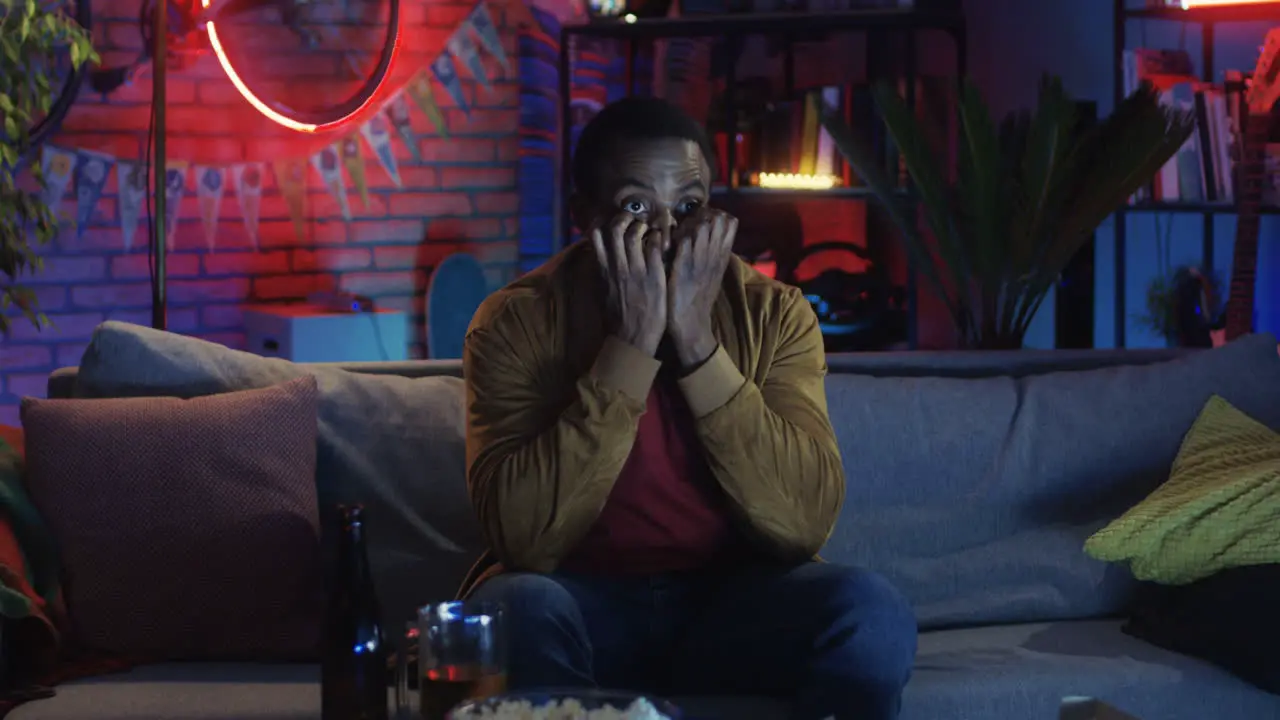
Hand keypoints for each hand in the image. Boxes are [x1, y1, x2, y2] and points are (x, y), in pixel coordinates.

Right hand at [591, 213, 666, 355]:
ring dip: (642, 225)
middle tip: (633, 220)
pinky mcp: (654, 275)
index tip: (611, 222)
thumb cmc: (618, 318)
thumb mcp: (602, 292)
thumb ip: (601, 273)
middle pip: (615, 228)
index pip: (596, 235)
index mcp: (603, 269)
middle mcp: (617, 266)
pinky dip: (657, 237)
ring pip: (635, 233)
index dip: (603, 222)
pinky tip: (660, 240)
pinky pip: (655, 246)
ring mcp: (636, 269)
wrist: (633, 339)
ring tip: (647, 229)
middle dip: (624, 218)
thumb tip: (599, 258)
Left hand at [667, 208, 737, 366]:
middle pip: (718, 218)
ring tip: (676, 233)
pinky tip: (667, 242)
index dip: (714, 215)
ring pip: (702, 225)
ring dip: (687, 223)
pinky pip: (684, 240)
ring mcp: (700, 260)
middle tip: (686, 224)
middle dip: (701, 214)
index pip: (730, 222)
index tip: (701, 221)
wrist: (692, 326)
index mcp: (722, 257)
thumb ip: (710, 254)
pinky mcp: (684, 267)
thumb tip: (704, 236)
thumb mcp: (711, 274)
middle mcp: (715, 255)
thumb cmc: (697, 300)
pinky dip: (675, 235)